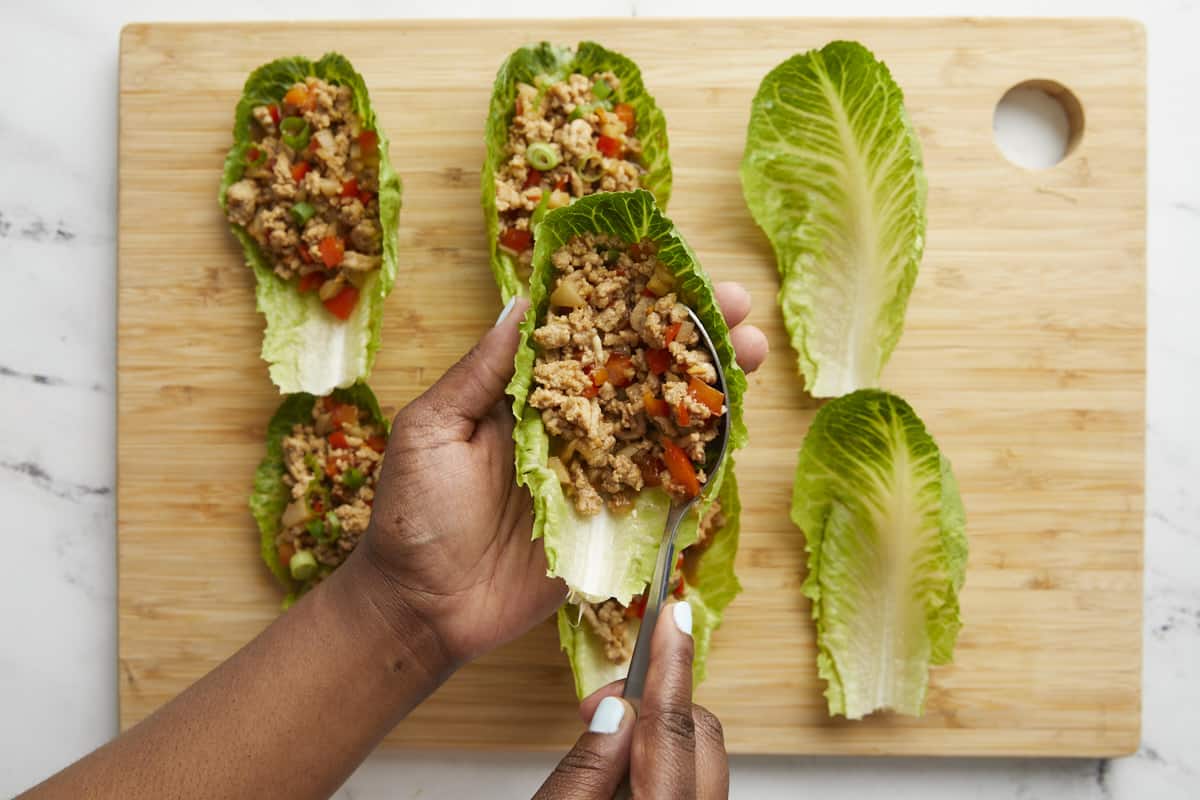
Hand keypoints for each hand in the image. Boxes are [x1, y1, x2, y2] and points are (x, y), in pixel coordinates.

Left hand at [356, 284, 768, 666]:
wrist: (423, 607)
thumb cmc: (413, 514)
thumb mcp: (433, 428)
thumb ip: (483, 372)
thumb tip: (521, 301)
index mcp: (526, 395)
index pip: (586, 336)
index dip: (628, 302)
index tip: (672, 268)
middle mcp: (569, 426)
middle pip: (638, 370)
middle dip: (688, 335)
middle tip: (735, 304)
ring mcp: (597, 474)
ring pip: (661, 421)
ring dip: (708, 385)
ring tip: (752, 350)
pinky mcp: (613, 524)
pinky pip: (663, 487)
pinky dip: (700, 458)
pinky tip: (736, 425)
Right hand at [534, 601, 728, 798]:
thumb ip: (587, 765)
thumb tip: (616, 710)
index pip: (672, 726)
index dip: (671, 663)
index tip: (673, 616)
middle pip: (697, 731)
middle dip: (653, 701)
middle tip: (596, 706)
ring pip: (698, 750)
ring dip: (654, 731)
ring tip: (600, 742)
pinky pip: (692, 773)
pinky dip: (661, 757)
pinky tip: (620, 766)